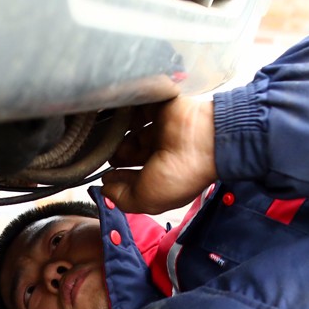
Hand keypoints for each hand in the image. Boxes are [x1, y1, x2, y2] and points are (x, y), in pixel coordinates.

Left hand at [100, 96, 217, 214]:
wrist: (202, 138)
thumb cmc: (181, 173)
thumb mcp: (148, 199)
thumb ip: (123, 199)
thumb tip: (106, 189)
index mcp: (164, 176)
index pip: (136, 178)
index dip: (120, 180)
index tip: (106, 178)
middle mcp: (163, 154)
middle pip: (131, 155)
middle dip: (118, 158)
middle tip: (110, 158)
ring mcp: (161, 132)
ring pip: (131, 134)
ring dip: (120, 139)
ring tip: (116, 141)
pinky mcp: (158, 109)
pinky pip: (136, 110)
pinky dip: (126, 115)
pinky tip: (119, 122)